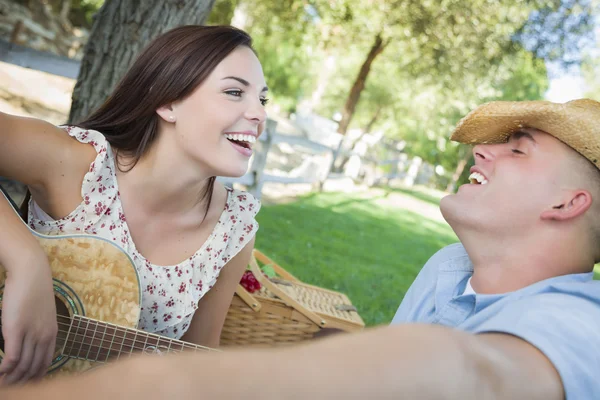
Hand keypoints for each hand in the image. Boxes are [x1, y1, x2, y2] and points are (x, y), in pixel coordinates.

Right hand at [0, 254, 56, 384]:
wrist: (31, 273)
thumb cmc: (34, 291)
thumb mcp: (42, 313)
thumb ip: (38, 329)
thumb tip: (28, 341)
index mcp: (52, 333)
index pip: (46, 364)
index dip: (35, 378)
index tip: (26, 385)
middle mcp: (44, 336)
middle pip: (33, 369)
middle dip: (22, 382)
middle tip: (11, 387)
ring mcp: (30, 334)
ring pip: (22, 366)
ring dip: (11, 379)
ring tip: (4, 384)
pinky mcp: (15, 330)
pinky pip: (12, 357)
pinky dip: (5, 369)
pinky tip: (0, 373)